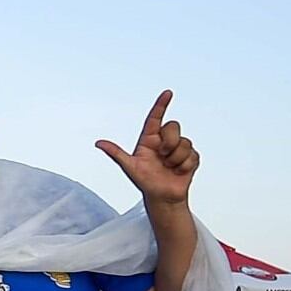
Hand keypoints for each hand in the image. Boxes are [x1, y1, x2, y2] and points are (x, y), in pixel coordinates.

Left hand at [97, 90, 196, 206]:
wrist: (162, 197)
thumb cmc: (144, 181)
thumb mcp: (129, 167)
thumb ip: (116, 153)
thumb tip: (98, 143)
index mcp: (149, 139)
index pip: (155, 118)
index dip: (161, 105)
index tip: (167, 93)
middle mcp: (164, 141)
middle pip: (173, 126)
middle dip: (169, 142)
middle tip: (163, 157)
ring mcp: (179, 148)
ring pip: (184, 142)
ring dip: (176, 158)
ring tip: (169, 168)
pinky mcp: (191, 157)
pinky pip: (192, 155)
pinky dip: (184, 165)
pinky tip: (178, 172)